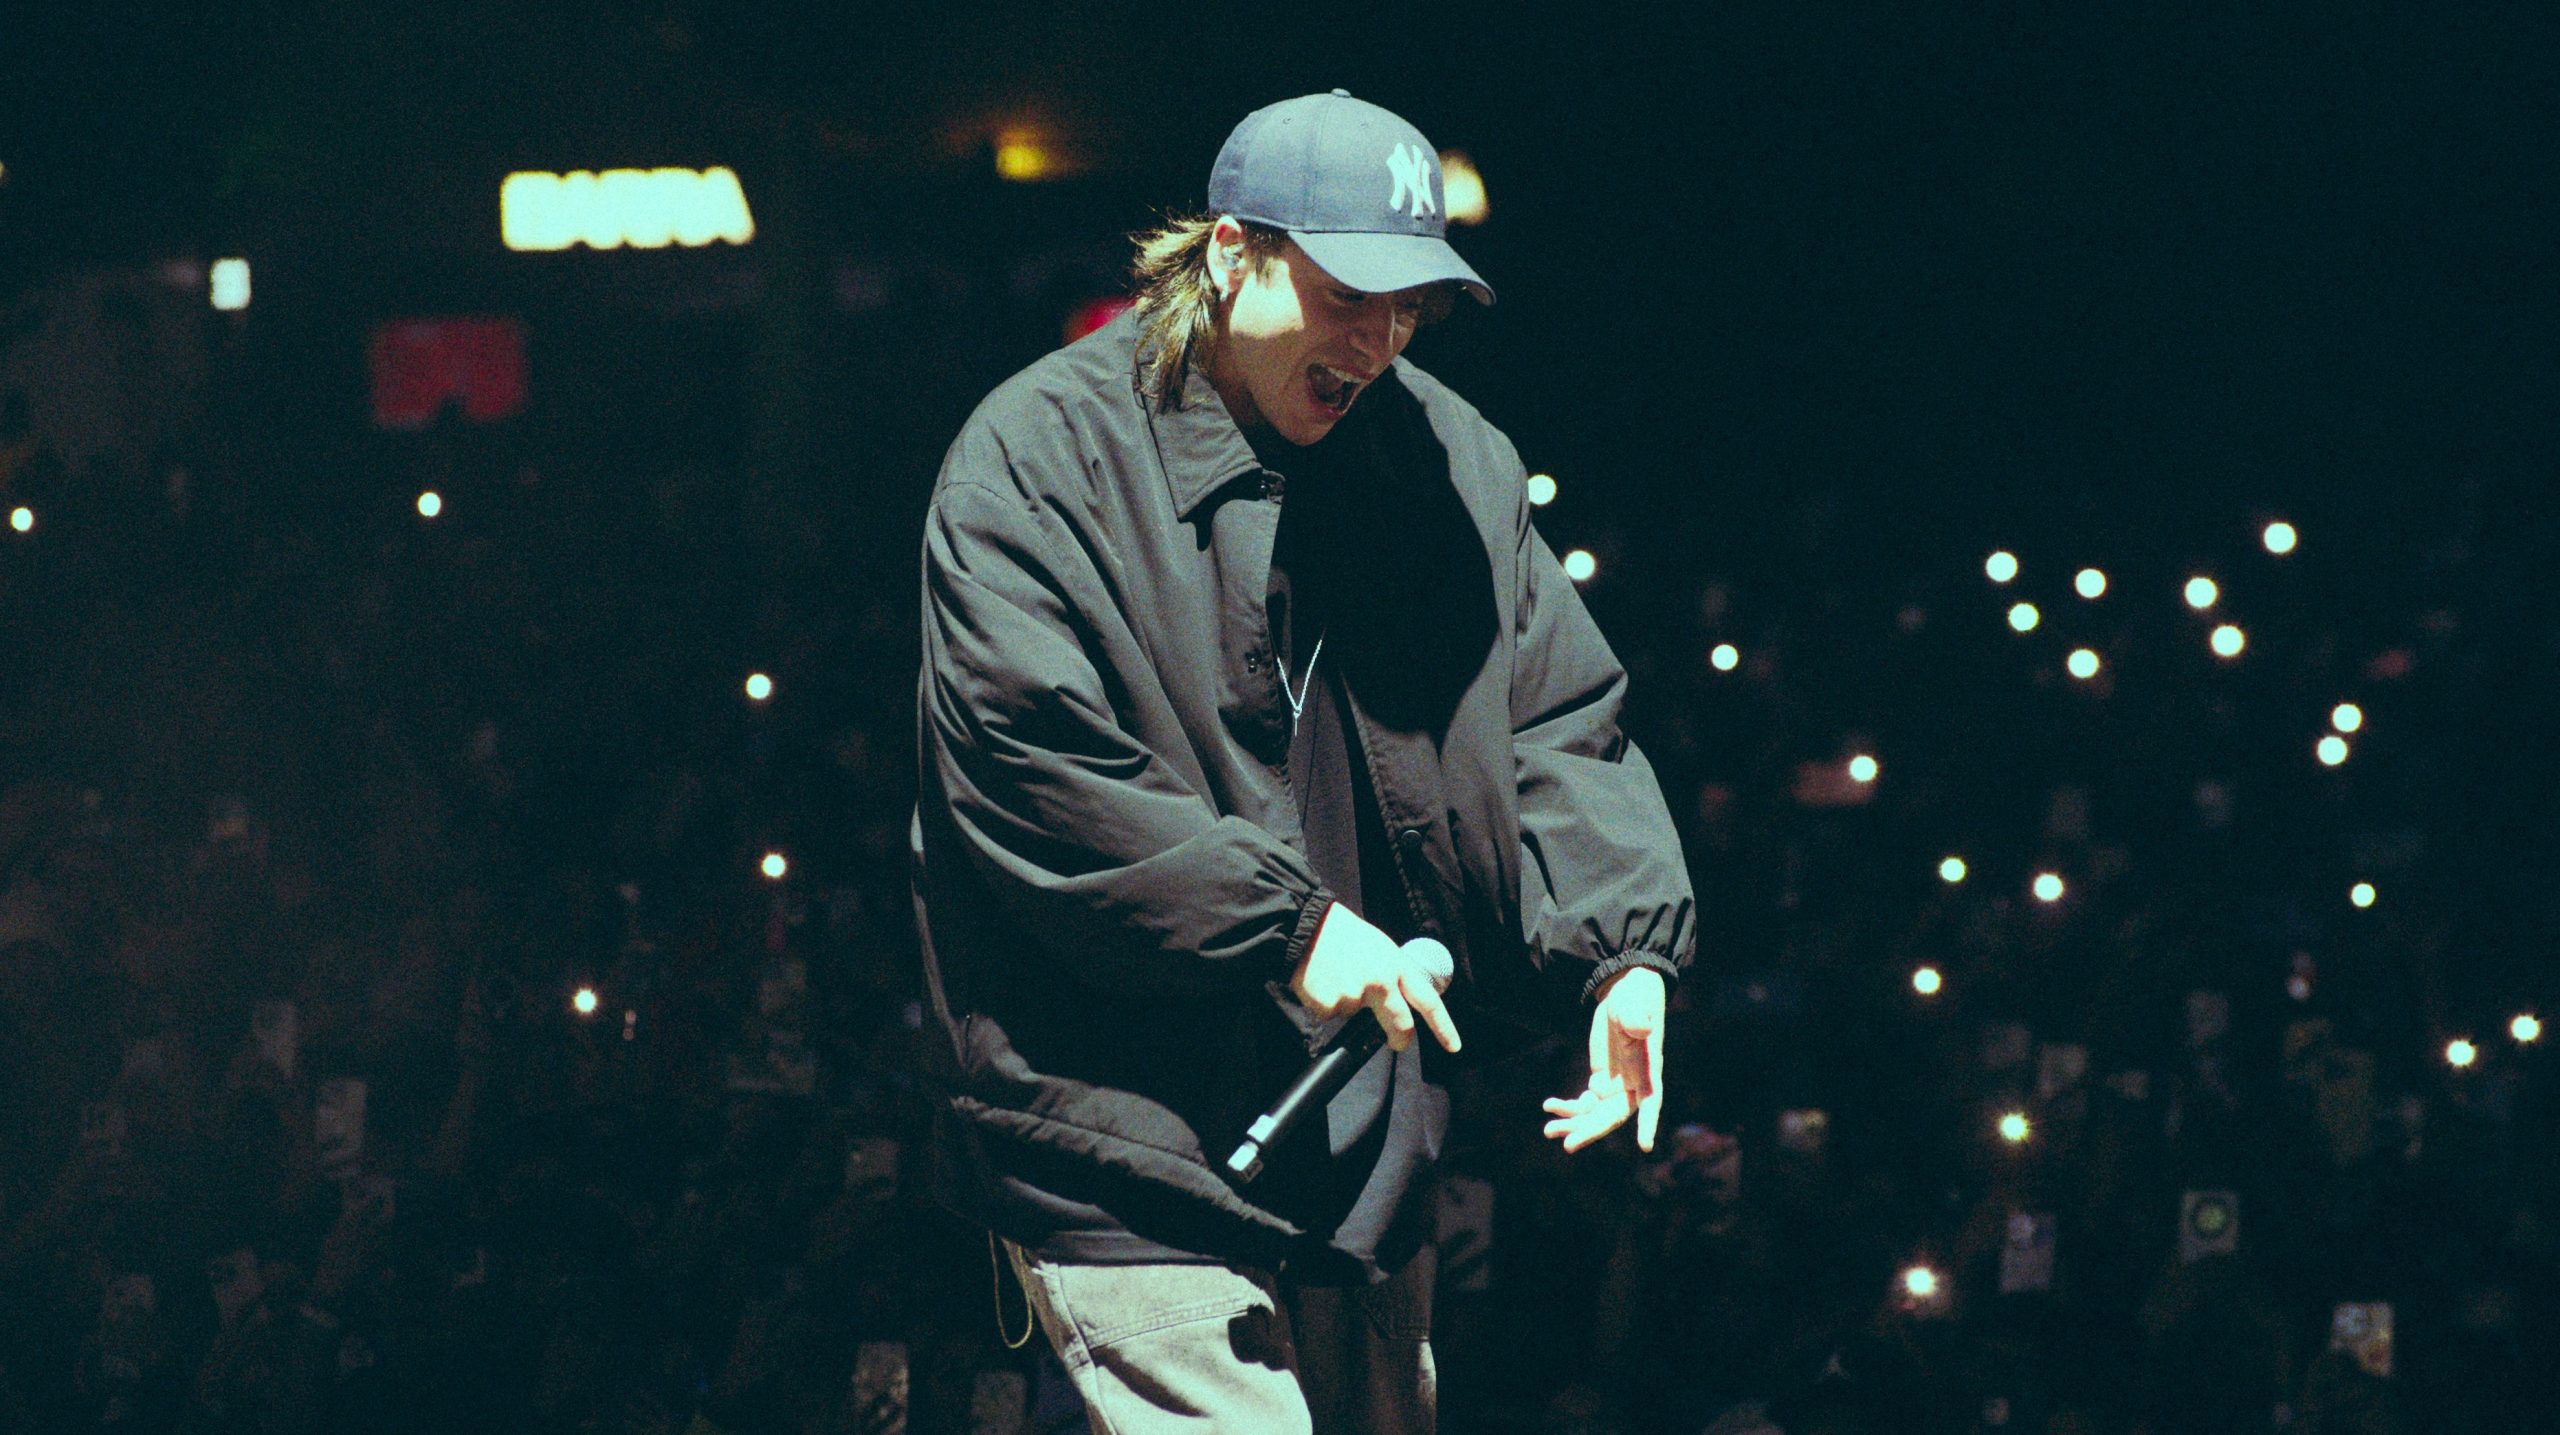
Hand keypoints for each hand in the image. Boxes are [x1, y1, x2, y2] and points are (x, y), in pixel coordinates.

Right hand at [1290, 903, 1460, 1053]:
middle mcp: (1381, 981)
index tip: (1454, 1046)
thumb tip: (1392, 1002)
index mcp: (1396, 964)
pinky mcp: (1331, 1006)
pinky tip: (1320, 980)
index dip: (1443, 1026)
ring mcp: (1356, 996)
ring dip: (1346, 1001)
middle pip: (1399, 1023)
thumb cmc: (1341, 933)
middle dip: (1399, 1038)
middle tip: (1397, 1043)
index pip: (1427, 1000)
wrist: (1304, 925)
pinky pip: (1331, 1013)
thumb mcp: (1378, 946)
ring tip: (1334, 973)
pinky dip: (1325, 1003)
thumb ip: (1390, 974)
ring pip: (1355, 1014)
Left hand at [1543, 966, 1665, 1152]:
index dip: (1648, 1123)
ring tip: (1548, 1130)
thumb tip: (1641, 1028)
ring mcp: (1616, 1085)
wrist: (1624, 995)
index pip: (1652, 1100)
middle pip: (1614, 1117)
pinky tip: (1549, 1105)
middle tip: (1568, 1145)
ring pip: (1596, 1115)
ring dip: (1574, 1124)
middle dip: (1591, 1131)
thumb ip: (1636, 1019)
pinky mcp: (1600, 1081)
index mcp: (1648, 1069)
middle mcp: (1634, 1084)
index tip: (1645, 1147)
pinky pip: (1585, 1103)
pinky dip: (1568, 1107)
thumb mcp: (1634, 1006)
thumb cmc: (1634, 998)